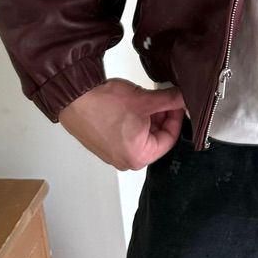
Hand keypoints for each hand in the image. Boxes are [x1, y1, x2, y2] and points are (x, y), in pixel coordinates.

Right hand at [58, 79, 185, 169]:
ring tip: (145, 99)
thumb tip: (184, 98)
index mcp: (138, 157)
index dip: (176, 117)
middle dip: (161, 117)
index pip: (170, 139)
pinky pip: (126, 135)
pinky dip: (133, 120)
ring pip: (141, 135)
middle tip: (163, 99)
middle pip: (155, 138)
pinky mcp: (103, 144)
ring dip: (147, 117)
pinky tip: (132, 104)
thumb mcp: (145, 100)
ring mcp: (112, 154)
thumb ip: (170, 100)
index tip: (177, 103)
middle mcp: (125, 161)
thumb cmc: (103, 103)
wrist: (73, 96)